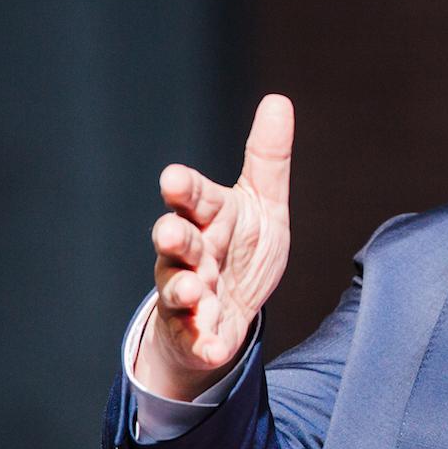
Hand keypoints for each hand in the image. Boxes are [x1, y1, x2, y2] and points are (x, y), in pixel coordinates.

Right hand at [135, 95, 293, 399]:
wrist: (232, 309)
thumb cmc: (241, 247)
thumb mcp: (263, 204)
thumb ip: (267, 159)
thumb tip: (278, 101)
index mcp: (209, 216)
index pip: (194, 197)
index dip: (184, 189)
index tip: (173, 178)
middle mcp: (191, 252)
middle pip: (177, 242)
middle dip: (173, 238)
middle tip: (169, 233)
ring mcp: (187, 292)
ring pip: (177, 289)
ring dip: (183, 290)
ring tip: (194, 291)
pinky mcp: (194, 331)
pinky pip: (194, 337)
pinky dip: (202, 342)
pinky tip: (213, 347)